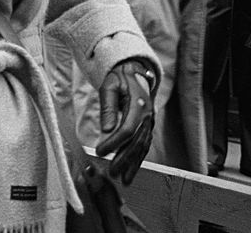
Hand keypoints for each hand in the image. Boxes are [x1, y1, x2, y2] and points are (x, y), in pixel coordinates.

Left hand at [95, 59, 155, 184]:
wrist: (134, 71)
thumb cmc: (119, 78)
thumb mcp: (109, 86)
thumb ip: (107, 107)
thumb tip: (106, 129)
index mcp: (138, 105)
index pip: (127, 129)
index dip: (114, 142)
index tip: (100, 151)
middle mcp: (148, 116)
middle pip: (136, 141)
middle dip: (124, 159)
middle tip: (112, 173)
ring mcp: (150, 122)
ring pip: (142, 147)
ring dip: (133, 164)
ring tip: (123, 180)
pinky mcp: (148, 127)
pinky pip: (144, 145)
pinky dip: (138, 159)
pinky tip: (131, 171)